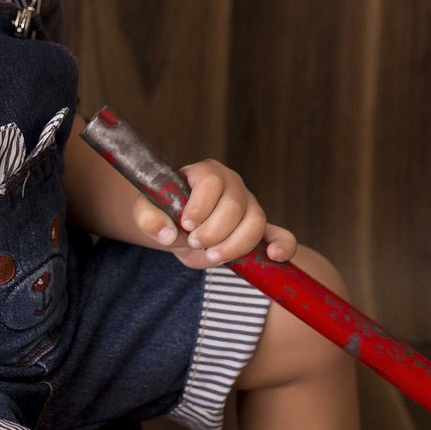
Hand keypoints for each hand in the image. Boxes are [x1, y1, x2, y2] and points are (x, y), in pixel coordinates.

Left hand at [133, 159, 297, 269]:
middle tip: (194, 243)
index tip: (185, 225)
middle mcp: (233, 185)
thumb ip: (148, 218)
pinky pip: (280, 235)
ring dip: (235, 244)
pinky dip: (282, 245)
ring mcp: (250, 206)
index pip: (211, 181)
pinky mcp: (261, 229)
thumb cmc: (165, 214)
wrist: (178, 228)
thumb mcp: (148, 213)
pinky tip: (273, 256)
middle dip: (214, 230)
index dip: (200, 205)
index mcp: (207, 173)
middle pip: (234, 205)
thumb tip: (167, 232)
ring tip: (213, 256)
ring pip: (255, 221)